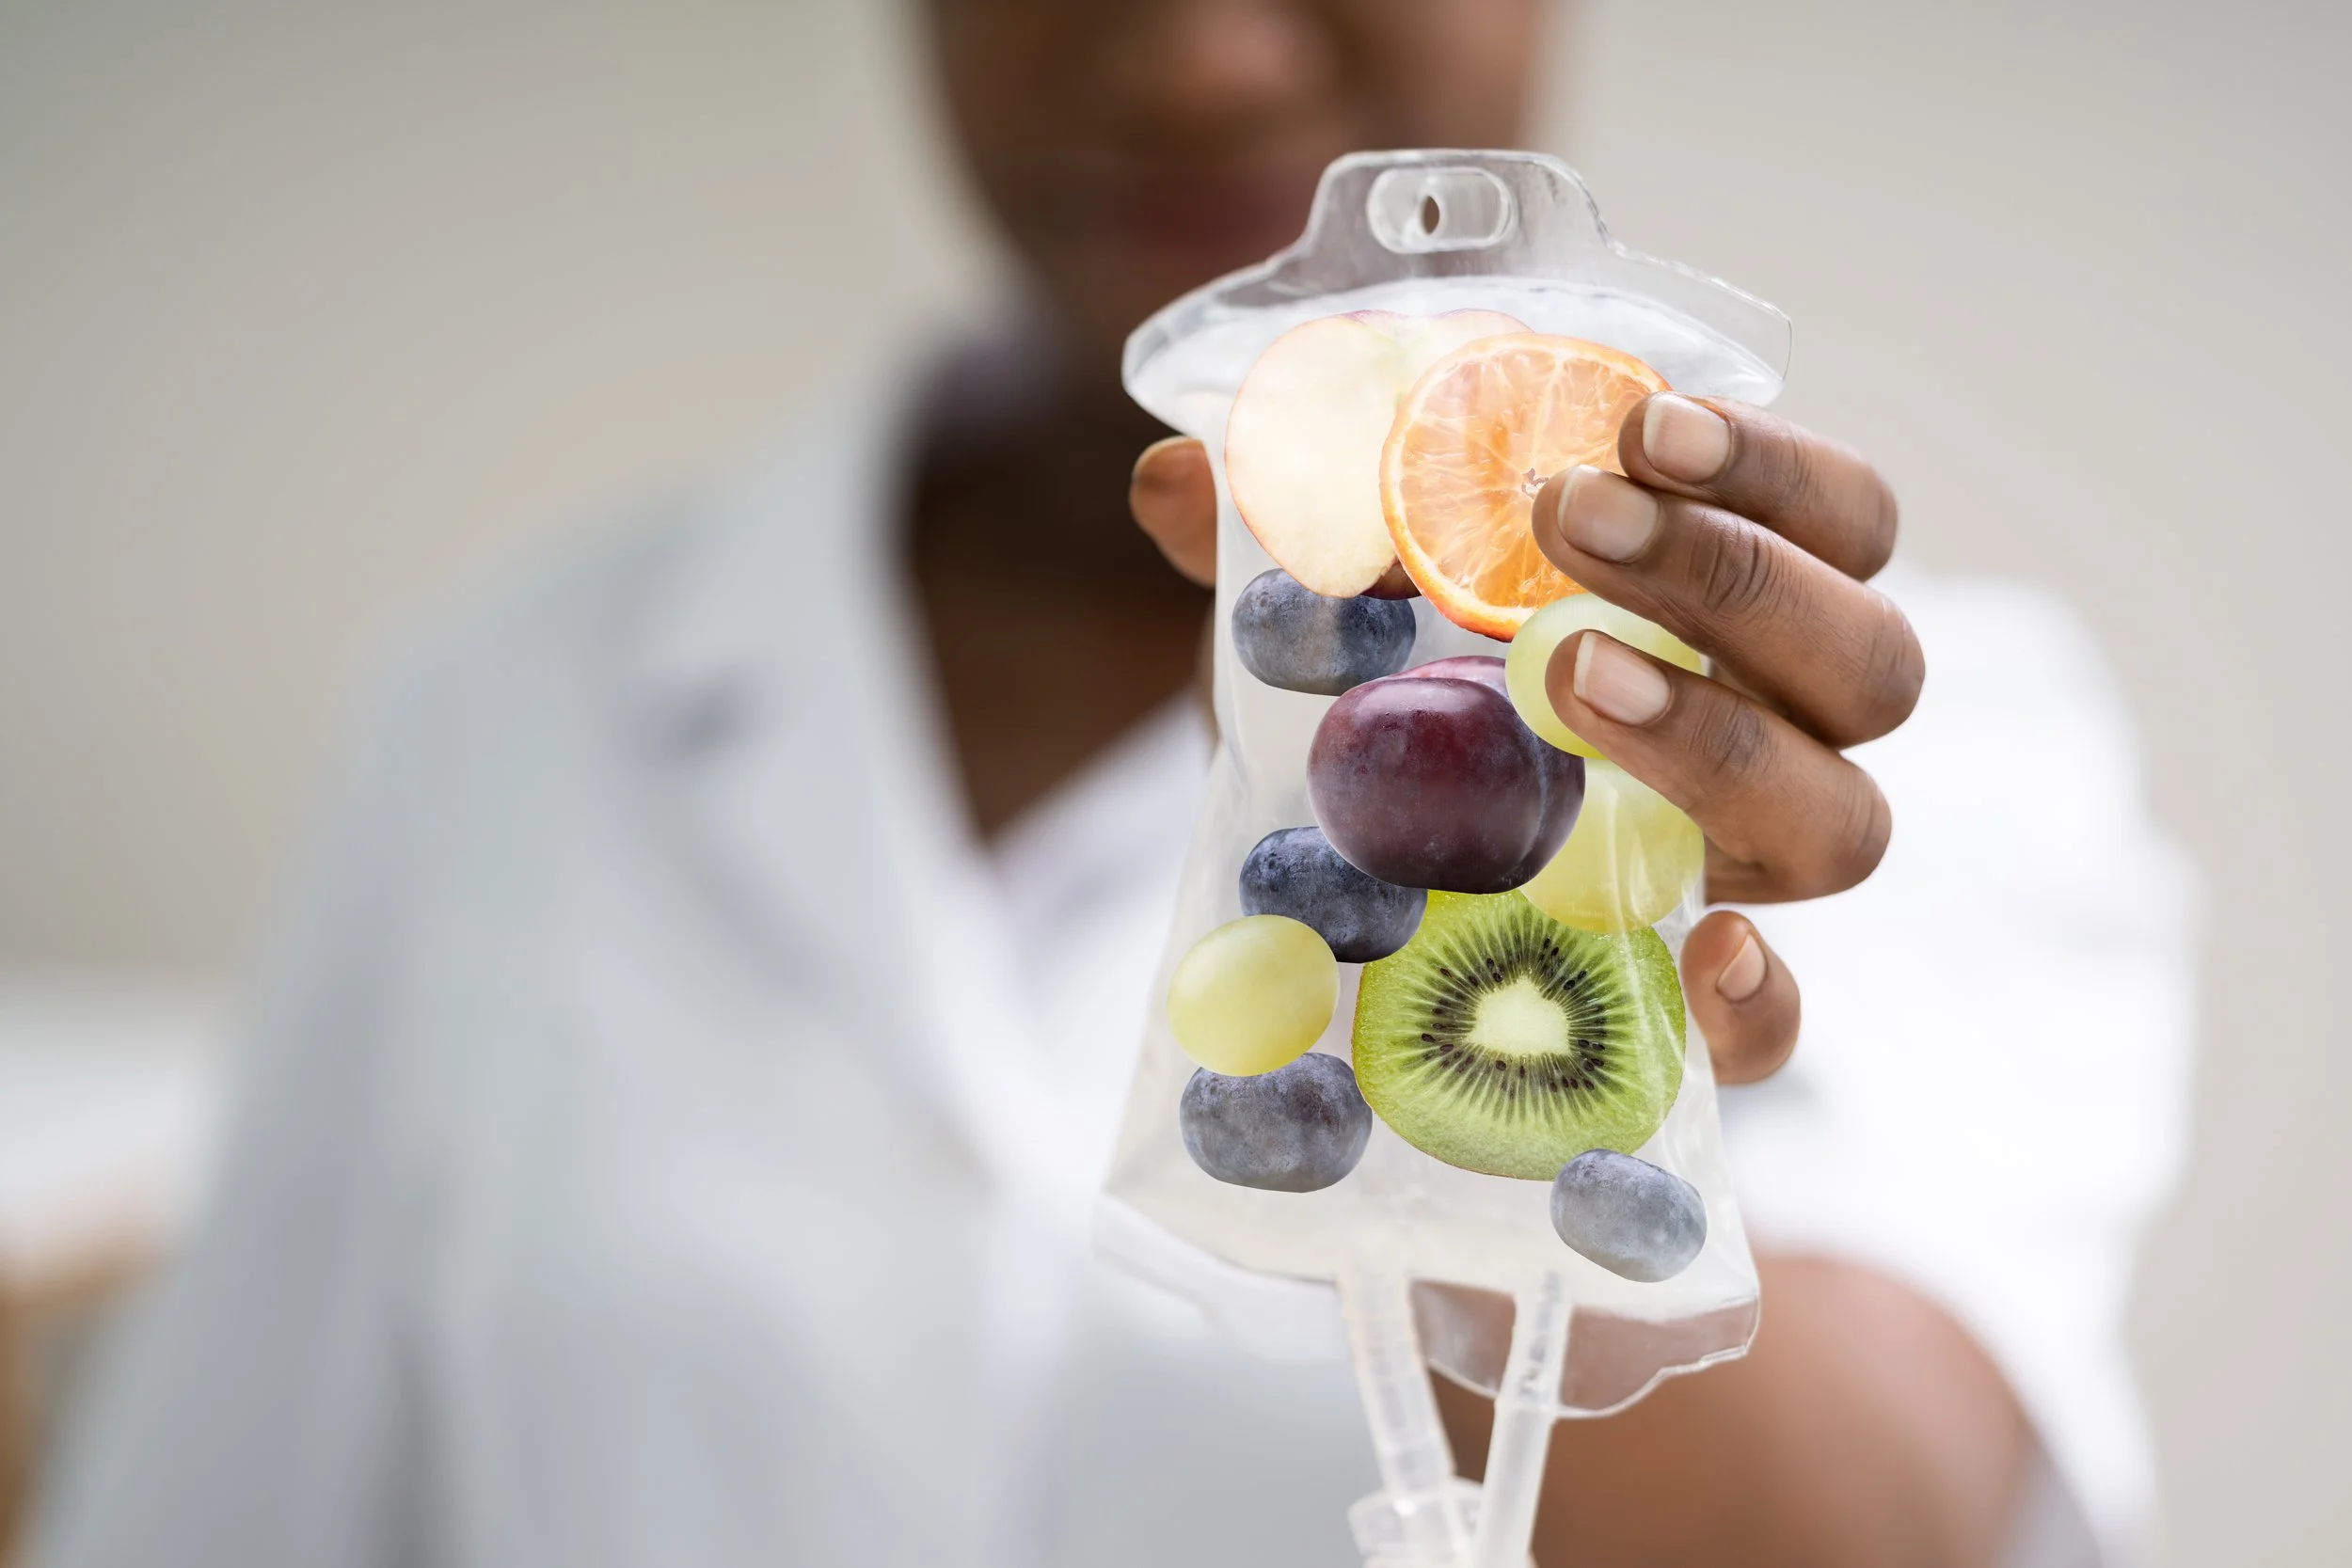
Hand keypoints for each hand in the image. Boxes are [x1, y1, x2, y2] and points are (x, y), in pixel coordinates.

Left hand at [1131, 393, 1918, 1084]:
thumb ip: (1276, 552)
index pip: (1842, 520)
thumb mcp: (1320, 627)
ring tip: (1566, 679)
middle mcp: (1771, 738)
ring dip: (1723, 738)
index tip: (1643, 421)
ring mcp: (1738, 881)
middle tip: (1572, 521)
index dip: (1774, 468)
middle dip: (1735, 575)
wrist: (1327, 910)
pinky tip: (1704, 949)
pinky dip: (1760, 999)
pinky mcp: (1684, 1017)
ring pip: (1842, 822)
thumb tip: (1173, 477)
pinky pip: (1780, 1028)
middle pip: (1868, 659)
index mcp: (1727, 617)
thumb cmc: (1368, 724)